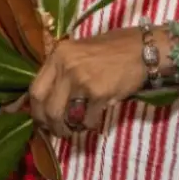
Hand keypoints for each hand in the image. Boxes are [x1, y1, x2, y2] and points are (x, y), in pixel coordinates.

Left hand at [27, 29, 146, 138]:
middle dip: (50, 125)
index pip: (35, 90)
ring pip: (65, 117)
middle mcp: (66, 66)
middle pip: (47, 108)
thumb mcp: (78, 52)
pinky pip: (87, 119)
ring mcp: (81, 80)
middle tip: (59, 130)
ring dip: (69, 128)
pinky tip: (95, 118)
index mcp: (57, 55)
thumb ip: (61, 72)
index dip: (35, 110)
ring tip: (76, 127)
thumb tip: (45, 100)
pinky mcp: (99, 93)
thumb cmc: (112, 50)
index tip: (40, 121)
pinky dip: (90, 124)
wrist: (143, 49)